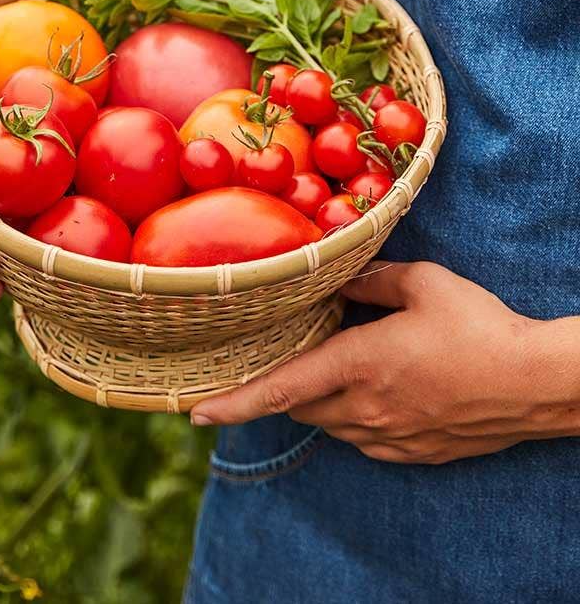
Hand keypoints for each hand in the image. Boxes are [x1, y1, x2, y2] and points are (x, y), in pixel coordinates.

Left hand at [191, 262, 579, 463]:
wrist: (535, 383)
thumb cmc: (480, 327)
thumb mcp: (423, 283)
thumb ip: (372, 280)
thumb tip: (343, 278)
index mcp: (360, 364)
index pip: (281, 389)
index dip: (234, 403)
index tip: (195, 413)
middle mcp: (367, 407)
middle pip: (301, 406)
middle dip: (285, 387)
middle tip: (286, 359)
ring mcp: (391, 435)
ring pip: (331, 425)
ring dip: (321, 400)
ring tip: (339, 368)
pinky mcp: (415, 451)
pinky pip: (365, 439)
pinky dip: (354, 417)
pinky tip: (377, 393)